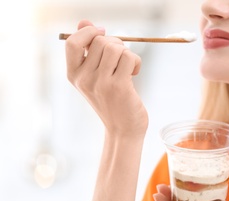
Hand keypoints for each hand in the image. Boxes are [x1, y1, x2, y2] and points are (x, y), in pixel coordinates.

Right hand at [65, 20, 147, 138]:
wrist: (123, 129)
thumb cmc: (111, 101)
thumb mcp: (95, 77)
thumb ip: (89, 50)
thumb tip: (84, 22)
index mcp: (74, 75)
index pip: (72, 42)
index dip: (89, 32)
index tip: (103, 34)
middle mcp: (84, 79)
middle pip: (100, 41)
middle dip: (115, 43)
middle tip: (121, 58)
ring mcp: (101, 83)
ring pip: (115, 47)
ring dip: (126, 52)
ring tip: (127, 67)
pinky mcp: (119, 87)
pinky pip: (129, 57)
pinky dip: (136, 62)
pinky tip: (134, 73)